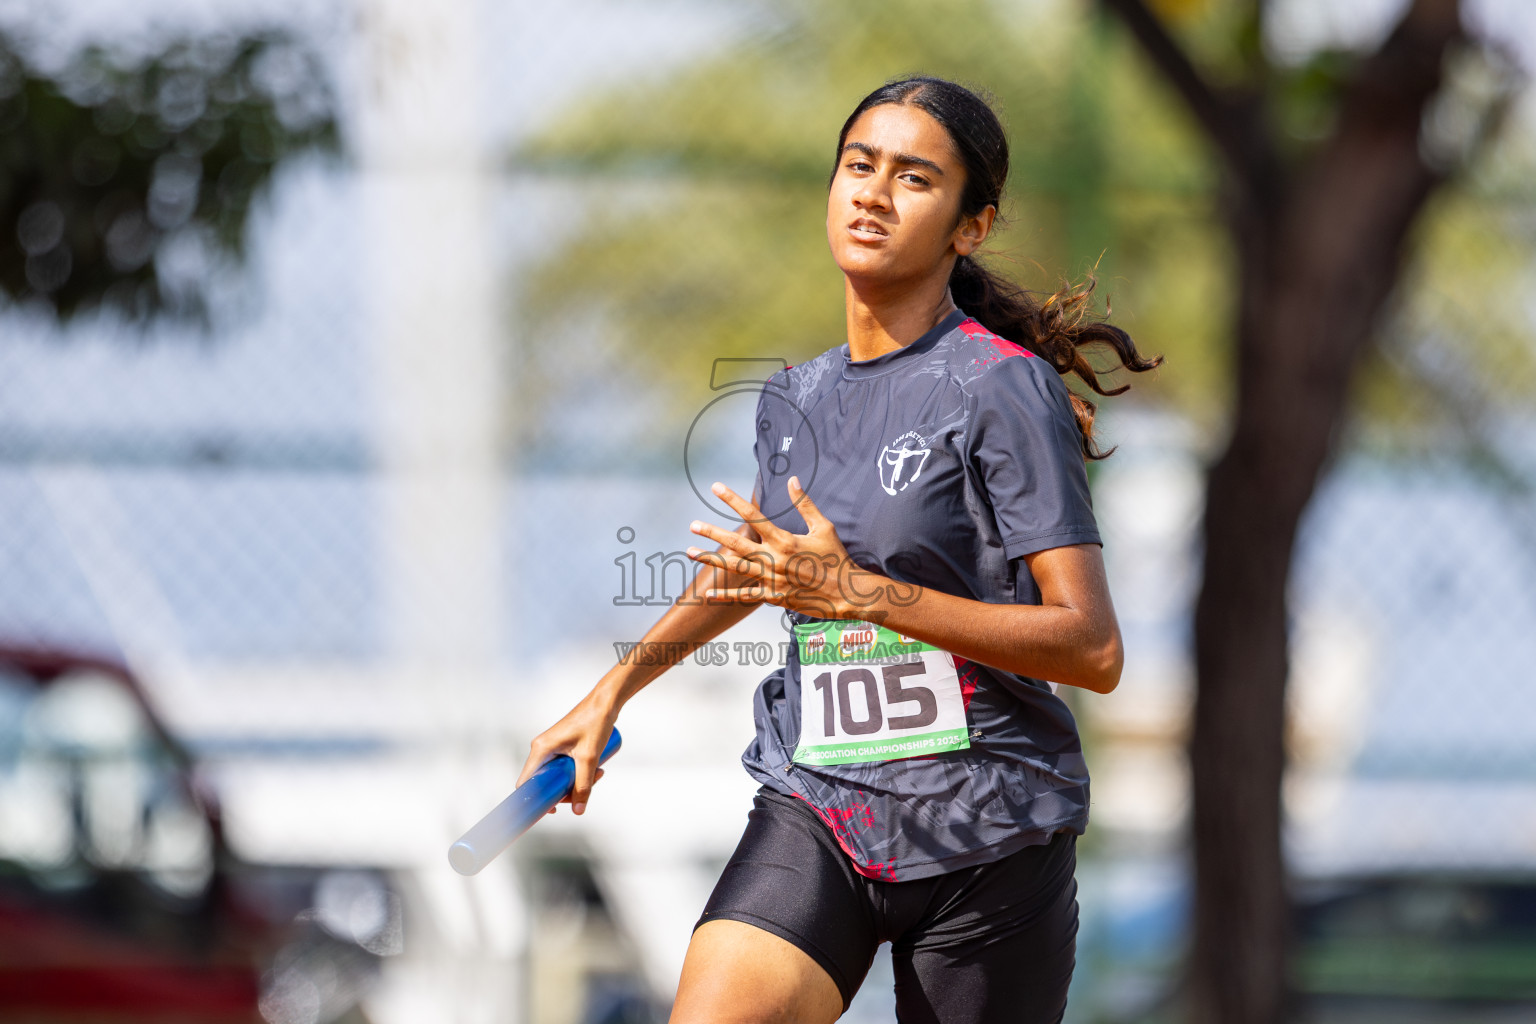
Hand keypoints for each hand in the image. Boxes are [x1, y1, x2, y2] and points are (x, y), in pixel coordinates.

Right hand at [517, 691, 614, 815]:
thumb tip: (578, 811)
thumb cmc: (595, 723)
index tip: (551, 811)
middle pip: (545, 781)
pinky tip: (596, 770)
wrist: (606, 701)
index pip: (527, 781)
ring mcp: (552, 746)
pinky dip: (578, 772)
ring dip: (577, 780)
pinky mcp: (562, 745)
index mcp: (541, 749)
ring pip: (558, 774)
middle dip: (567, 790)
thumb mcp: (589, 758)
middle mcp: (542, 748)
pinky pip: (565, 766)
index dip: (534, 799)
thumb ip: (583, 785)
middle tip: (588, 789)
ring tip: (599, 774)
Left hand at [685, 476, 886, 621]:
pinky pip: (744, 595)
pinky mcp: (773, 597)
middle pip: (735, 543)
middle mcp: (773, 559)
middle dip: (712, 532)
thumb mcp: (824, 526)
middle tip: (693, 524)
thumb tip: (792, 479)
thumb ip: (804, 504)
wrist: (846, 593)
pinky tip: (707, 593)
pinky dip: (725, 595)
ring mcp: (771, 579)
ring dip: (710, 559)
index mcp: (784, 540)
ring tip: (689, 551)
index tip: (716, 487)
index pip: (752, 515)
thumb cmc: (836, 557)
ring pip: (734, 568)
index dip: (732, 499)